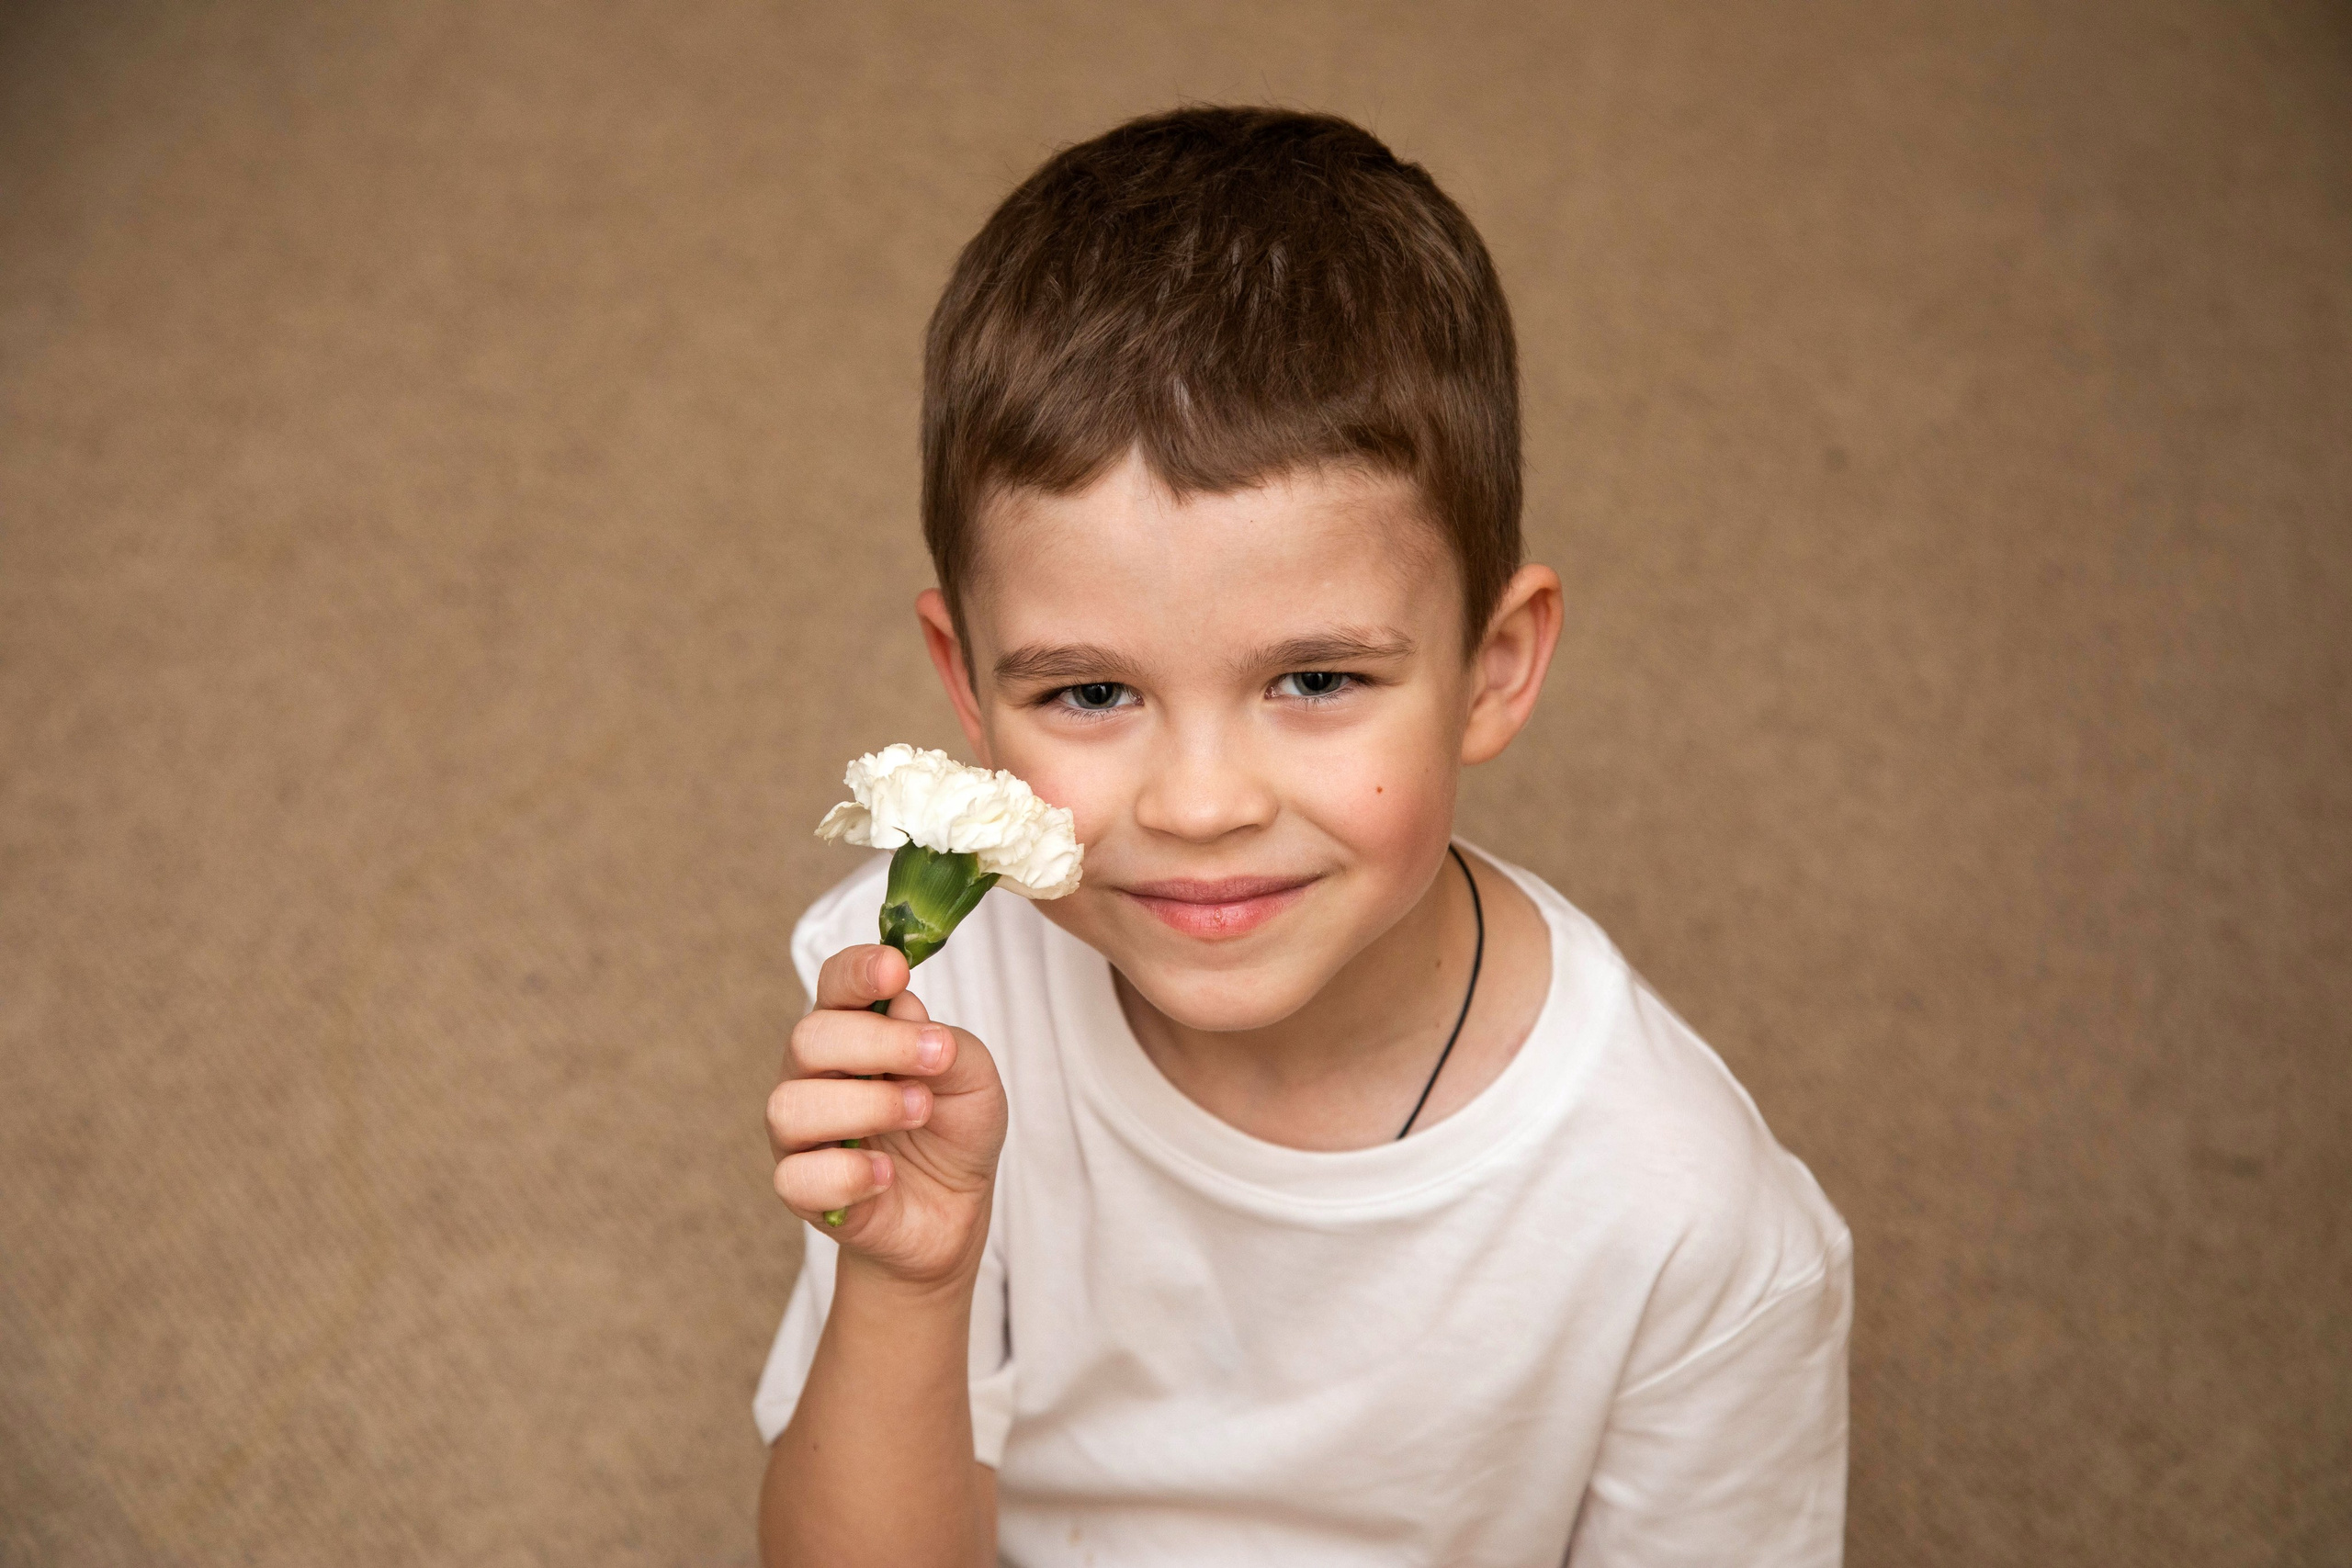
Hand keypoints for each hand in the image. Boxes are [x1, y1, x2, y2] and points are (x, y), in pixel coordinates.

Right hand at [767, 944, 1005, 1286]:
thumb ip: (945, 1042)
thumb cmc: (954, 1128)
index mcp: (852, 1030)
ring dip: (865, 1106)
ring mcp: (800, 1134)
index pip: (835, 984)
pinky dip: (848, 1173)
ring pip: (792, 1106)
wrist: (954, 1208)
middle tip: (936, 1058)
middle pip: (809, 1039)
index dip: (857, 971)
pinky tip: (887, 1174)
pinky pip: (797, 1178)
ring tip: (920, 1112)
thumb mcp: (974, 1079)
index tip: (895, 970)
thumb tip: (902, 1008)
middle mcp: (814, 1074)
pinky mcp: (802, 1190)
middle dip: (876, 1043)